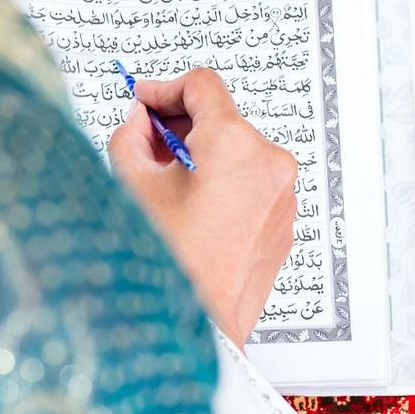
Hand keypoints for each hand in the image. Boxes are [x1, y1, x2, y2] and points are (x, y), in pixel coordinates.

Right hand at [107, 68, 298, 343]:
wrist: (197, 327)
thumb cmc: (167, 264)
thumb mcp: (133, 186)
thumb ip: (131, 137)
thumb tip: (140, 123)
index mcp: (234, 144)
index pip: (202, 85)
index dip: (165, 89)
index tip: (144, 102)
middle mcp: (269, 164)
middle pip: (221, 121)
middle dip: (181, 129)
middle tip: (146, 147)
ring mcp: (282, 196)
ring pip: (237, 155)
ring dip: (202, 160)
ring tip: (167, 190)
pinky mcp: (283, 224)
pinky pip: (251, 187)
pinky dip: (222, 187)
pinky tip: (192, 214)